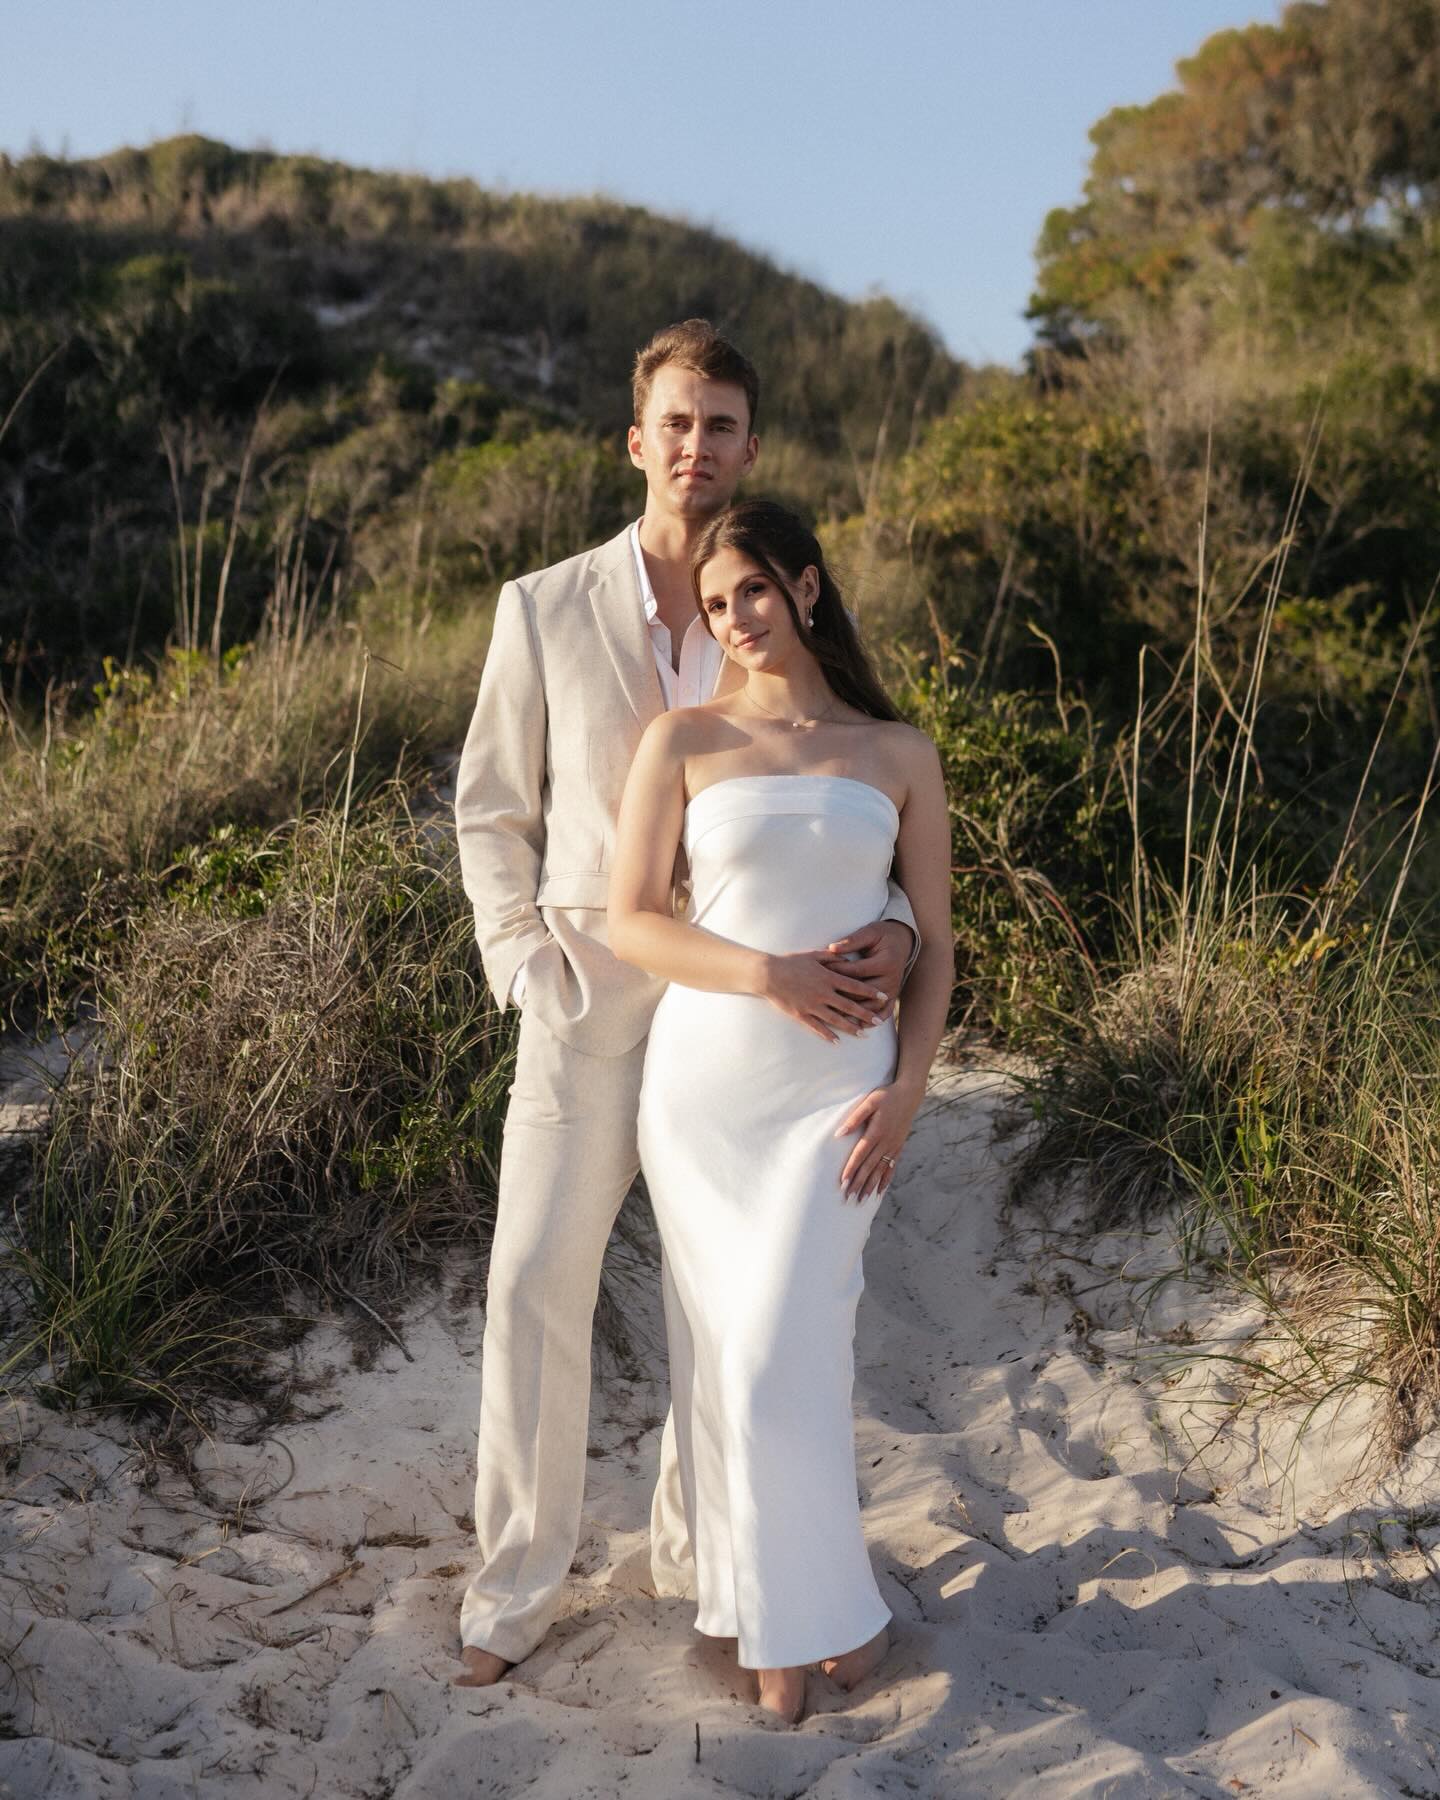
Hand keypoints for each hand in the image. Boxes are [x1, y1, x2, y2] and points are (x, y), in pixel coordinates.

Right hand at [758, 950, 891, 1043]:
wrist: (768, 974)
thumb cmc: (791, 961)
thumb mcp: (813, 955)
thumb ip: (832, 957)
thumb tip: (847, 958)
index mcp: (828, 977)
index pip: (854, 986)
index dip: (870, 992)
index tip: (884, 997)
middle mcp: (823, 993)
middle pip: (849, 1005)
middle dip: (865, 1014)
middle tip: (878, 1021)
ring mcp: (812, 1005)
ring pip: (836, 1019)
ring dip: (850, 1027)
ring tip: (863, 1034)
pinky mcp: (801, 1014)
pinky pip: (817, 1027)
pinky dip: (827, 1035)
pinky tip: (837, 1042)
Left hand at [820, 920, 912, 1024]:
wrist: (902, 941)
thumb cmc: (883, 935)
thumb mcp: (870, 932)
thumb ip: (852, 941)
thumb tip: (831, 948)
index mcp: (885, 962)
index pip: (856, 971)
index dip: (838, 972)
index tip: (821, 973)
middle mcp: (891, 979)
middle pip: (863, 992)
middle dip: (843, 995)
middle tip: (822, 999)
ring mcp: (893, 989)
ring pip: (871, 1005)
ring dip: (855, 1013)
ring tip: (837, 1018)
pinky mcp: (893, 996)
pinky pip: (884, 1012)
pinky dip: (873, 1020)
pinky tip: (860, 1026)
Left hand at [834, 1081, 921, 1201]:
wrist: (910, 1095)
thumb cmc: (886, 1096)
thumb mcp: (869, 1102)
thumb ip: (855, 1118)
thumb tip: (839, 1133)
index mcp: (876, 1132)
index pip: (860, 1155)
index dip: (852, 1169)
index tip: (843, 1183)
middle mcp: (886, 1142)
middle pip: (869, 1167)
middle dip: (859, 1183)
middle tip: (849, 1198)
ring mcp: (893, 1146)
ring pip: (880, 1170)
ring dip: (871, 1185)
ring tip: (862, 1199)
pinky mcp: (898, 1146)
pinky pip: (891, 1167)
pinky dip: (885, 1179)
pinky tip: (880, 1190)